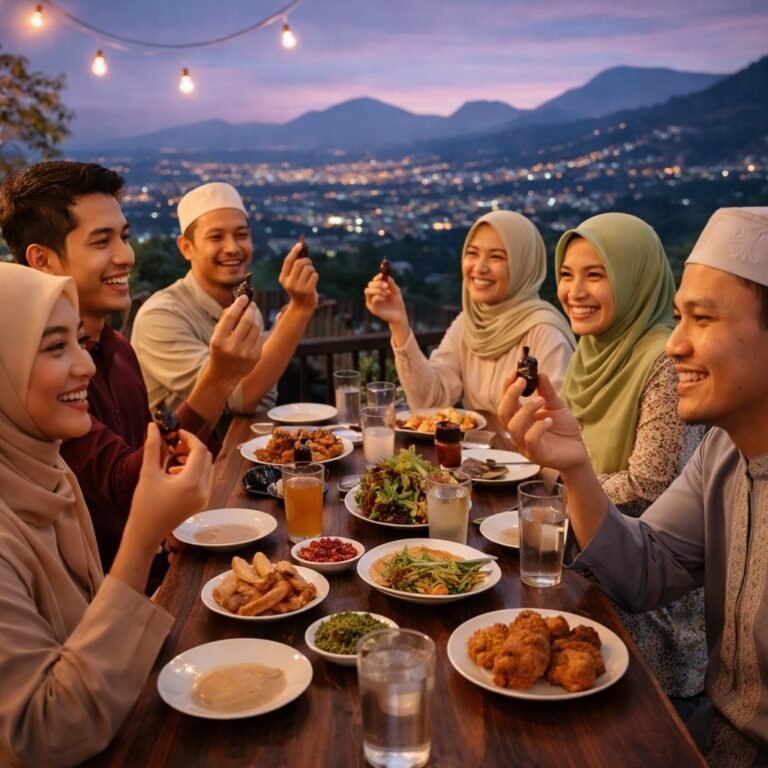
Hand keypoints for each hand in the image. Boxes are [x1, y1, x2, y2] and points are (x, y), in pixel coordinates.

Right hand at [126, 424, 212, 551]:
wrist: (146, 534)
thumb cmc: (144, 505)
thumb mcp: (148, 473)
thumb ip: (152, 447)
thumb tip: (153, 426)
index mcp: (192, 482)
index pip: (199, 450)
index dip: (189, 437)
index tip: (176, 433)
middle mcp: (204, 489)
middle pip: (206, 457)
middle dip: (191, 447)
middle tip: (174, 444)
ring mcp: (205, 497)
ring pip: (207, 468)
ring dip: (193, 459)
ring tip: (173, 458)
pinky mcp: (203, 503)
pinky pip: (205, 479)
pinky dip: (194, 471)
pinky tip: (175, 472)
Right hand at [207, 294, 263, 384]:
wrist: (224, 375)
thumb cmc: (219, 349)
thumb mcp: (216, 335)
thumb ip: (226, 319)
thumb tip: (240, 303)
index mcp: (219, 341)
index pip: (230, 317)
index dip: (238, 304)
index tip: (243, 297)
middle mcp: (232, 347)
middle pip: (247, 321)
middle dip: (251, 309)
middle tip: (252, 304)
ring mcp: (245, 354)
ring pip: (256, 328)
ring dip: (256, 318)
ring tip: (252, 315)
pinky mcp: (256, 357)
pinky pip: (260, 337)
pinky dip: (257, 330)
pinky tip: (254, 328)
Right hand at [279, 240, 318, 310]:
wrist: (303, 305)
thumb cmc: (299, 287)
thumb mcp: (293, 278)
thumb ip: (295, 266)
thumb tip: (301, 248)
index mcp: (283, 278)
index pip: (288, 261)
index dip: (294, 251)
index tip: (300, 244)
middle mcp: (289, 283)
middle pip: (299, 263)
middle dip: (306, 260)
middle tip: (309, 262)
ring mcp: (298, 288)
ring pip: (308, 269)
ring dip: (312, 269)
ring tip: (310, 274)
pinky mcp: (308, 290)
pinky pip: (314, 275)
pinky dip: (315, 275)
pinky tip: (313, 281)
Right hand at [364, 273, 406, 325]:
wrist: (400, 314)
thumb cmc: (397, 302)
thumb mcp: (396, 291)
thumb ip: (391, 284)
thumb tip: (387, 276)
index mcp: (378, 289)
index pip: (374, 281)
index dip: (377, 277)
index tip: (382, 275)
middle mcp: (373, 295)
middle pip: (369, 285)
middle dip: (378, 283)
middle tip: (386, 286)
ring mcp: (371, 302)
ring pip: (367, 291)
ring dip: (377, 290)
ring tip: (386, 293)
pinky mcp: (372, 308)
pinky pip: (372, 300)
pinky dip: (378, 297)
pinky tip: (384, 298)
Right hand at [498, 372, 588, 471]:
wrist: (578, 451)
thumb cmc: (564, 430)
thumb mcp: (556, 406)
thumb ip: (547, 392)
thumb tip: (540, 373)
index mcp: (519, 418)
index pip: (505, 402)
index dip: (506, 388)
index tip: (514, 373)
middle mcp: (518, 431)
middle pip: (503, 413)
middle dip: (510, 395)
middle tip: (522, 382)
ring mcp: (524, 445)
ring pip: (514, 426)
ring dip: (526, 409)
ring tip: (542, 400)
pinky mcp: (536, 455)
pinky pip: (530, 440)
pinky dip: (538, 427)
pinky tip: (549, 421)